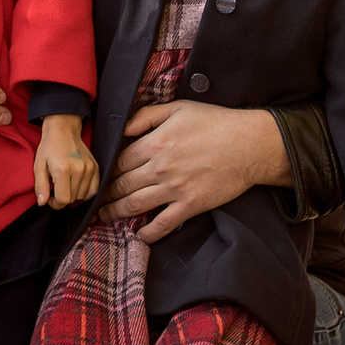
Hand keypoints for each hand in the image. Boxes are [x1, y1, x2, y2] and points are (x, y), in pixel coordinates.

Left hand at [32, 114, 98, 209]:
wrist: (63, 130)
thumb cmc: (48, 148)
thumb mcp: (38, 166)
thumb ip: (40, 186)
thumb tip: (42, 203)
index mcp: (62, 169)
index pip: (63, 199)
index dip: (55, 204)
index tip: (50, 198)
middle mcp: (79, 169)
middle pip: (72, 199)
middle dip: (62, 198)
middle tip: (56, 188)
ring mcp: (89, 168)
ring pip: (82, 196)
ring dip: (73, 194)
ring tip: (65, 183)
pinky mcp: (96, 167)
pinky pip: (94, 190)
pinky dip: (85, 192)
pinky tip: (76, 186)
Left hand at [101, 102, 289, 241]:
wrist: (249, 144)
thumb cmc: (215, 122)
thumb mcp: (178, 108)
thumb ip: (146, 116)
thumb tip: (123, 128)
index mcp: (155, 143)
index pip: (120, 161)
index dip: (106, 170)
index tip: (99, 177)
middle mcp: (160, 168)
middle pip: (122, 185)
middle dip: (105, 195)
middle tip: (95, 201)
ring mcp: (175, 189)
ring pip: (136, 205)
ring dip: (116, 213)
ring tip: (104, 217)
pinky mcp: (191, 205)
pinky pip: (164, 224)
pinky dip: (149, 233)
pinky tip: (139, 236)